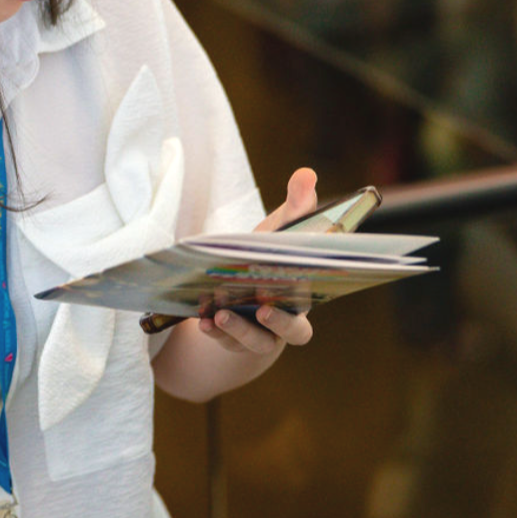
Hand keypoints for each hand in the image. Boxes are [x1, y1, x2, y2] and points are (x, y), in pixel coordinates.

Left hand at [197, 167, 318, 355]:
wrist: (240, 292)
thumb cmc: (265, 258)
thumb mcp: (277, 231)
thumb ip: (295, 205)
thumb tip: (306, 174)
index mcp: (304, 293)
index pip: (316, 294)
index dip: (310, 291)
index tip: (298, 280)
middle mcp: (287, 319)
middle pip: (295, 331)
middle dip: (280, 322)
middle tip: (264, 309)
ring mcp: (260, 334)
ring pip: (257, 341)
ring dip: (239, 330)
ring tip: (221, 315)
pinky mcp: (232, 341)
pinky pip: (226, 344)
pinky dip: (213, 333)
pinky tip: (201, 321)